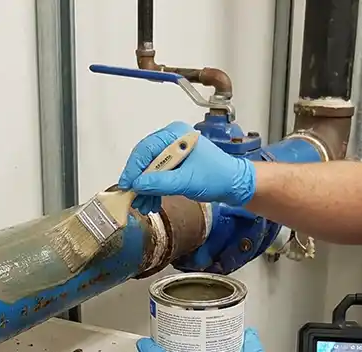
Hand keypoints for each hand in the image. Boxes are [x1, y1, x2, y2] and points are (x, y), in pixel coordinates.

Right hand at [117, 121, 256, 213]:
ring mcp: (174, 152)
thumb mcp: (186, 181)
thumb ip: (160, 183)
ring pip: (150, 169)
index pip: (145, 149)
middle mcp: (172, 139)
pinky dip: (154, 189)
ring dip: (145, 188)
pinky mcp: (176, 164)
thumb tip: (137, 185)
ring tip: (143, 206)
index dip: (133, 169)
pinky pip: (158, 175)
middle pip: (145, 159)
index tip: (126, 186)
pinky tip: (151, 202)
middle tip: (133, 199)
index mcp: (176, 135)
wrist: (235, 185)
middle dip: (139, 182)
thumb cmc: (218, 177)